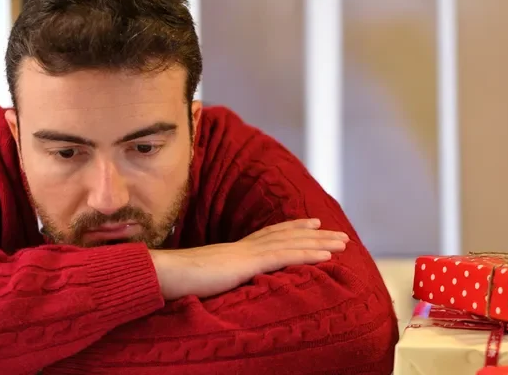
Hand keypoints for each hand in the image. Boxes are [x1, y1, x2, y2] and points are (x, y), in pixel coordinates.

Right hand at [150, 218, 347, 299]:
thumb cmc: (176, 280)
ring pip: (292, 244)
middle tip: (339, 233)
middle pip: (286, 236)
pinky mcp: (248, 263)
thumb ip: (217, 278)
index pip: (269, 235)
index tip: (311, 224)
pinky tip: (327, 256)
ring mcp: (247, 253)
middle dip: (315, 234)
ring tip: (343, 243)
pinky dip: (308, 255)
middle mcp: (244, 247)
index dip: (292, 228)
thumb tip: (220, 284)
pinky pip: (284, 257)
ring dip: (320, 243)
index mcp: (234, 251)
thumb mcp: (203, 279)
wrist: (164, 274)